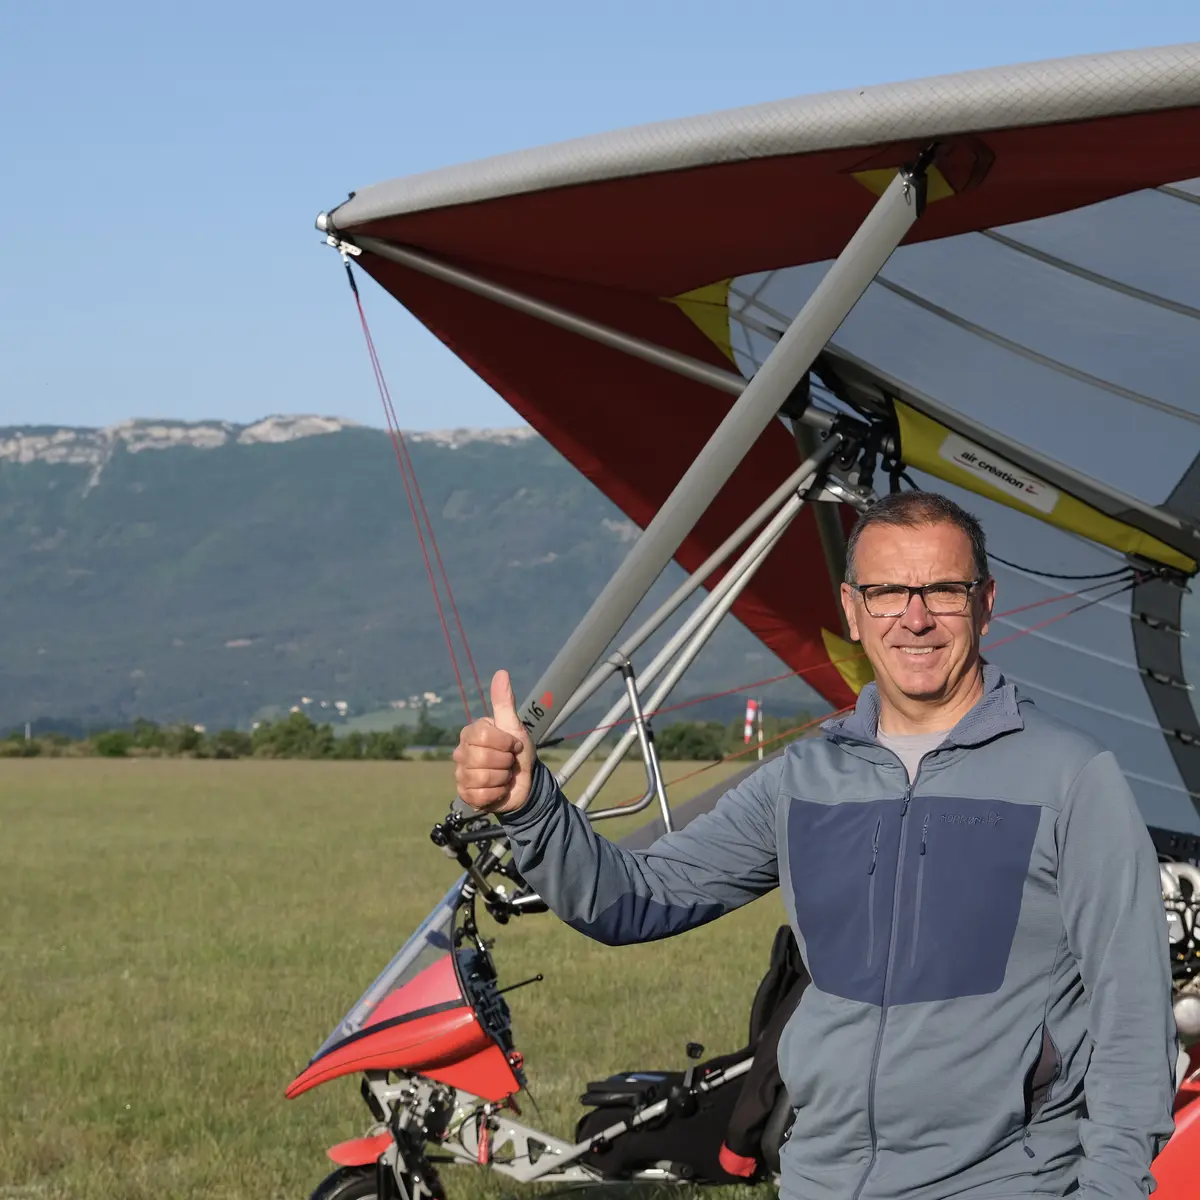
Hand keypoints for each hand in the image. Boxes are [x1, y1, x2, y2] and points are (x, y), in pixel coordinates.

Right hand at [453, 670, 536, 814]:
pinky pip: (480, 795)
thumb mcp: (514, 726)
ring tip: (504, 776)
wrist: (525, 783)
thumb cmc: (518, 753)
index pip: (484, 736)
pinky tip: (498, 789)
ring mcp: (461, 774)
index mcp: (471, 733)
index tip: (513, 746)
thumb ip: (504, 702)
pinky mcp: (465, 794)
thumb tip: (501, 672)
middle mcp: (461, 752)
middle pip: (483, 758)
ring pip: (482, 777)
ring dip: (502, 778)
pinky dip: (496, 794)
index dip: (506, 743)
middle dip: (505, 762)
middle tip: (508, 763)